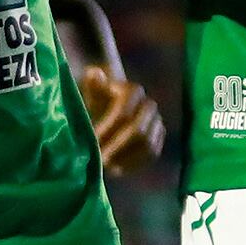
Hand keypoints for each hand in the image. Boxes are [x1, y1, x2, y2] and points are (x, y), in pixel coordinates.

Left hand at [74, 60, 162, 174]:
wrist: (110, 104)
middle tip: (99, 161)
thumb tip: (95, 74)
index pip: (124, 113)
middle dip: (117, 148)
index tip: (92, 141)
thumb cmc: (95, 98)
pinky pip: (152, 155)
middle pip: (139, 131)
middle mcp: (149, 106)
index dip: (108, 129)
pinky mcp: (158, 138)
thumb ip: (91, 85)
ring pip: (148, 145)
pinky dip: (135, 164)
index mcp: (133, 91)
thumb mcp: (88, 91)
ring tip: (106, 168)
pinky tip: (116, 170)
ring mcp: (156, 122)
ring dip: (126, 159)